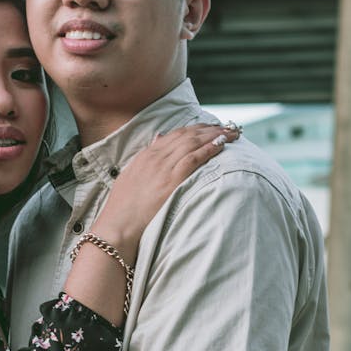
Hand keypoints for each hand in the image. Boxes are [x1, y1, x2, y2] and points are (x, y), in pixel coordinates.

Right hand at [93, 122, 238, 259]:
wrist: (118, 224)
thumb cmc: (123, 207)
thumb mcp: (131, 175)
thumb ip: (146, 156)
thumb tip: (158, 137)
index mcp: (146, 155)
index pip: (175, 134)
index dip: (195, 129)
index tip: (209, 127)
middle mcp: (155, 157)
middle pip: (187, 135)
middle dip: (210, 128)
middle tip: (228, 126)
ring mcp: (163, 167)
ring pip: (193, 143)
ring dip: (215, 135)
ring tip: (232, 132)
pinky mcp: (171, 180)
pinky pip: (194, 158)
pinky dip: (209, 148)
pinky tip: (222, 144)